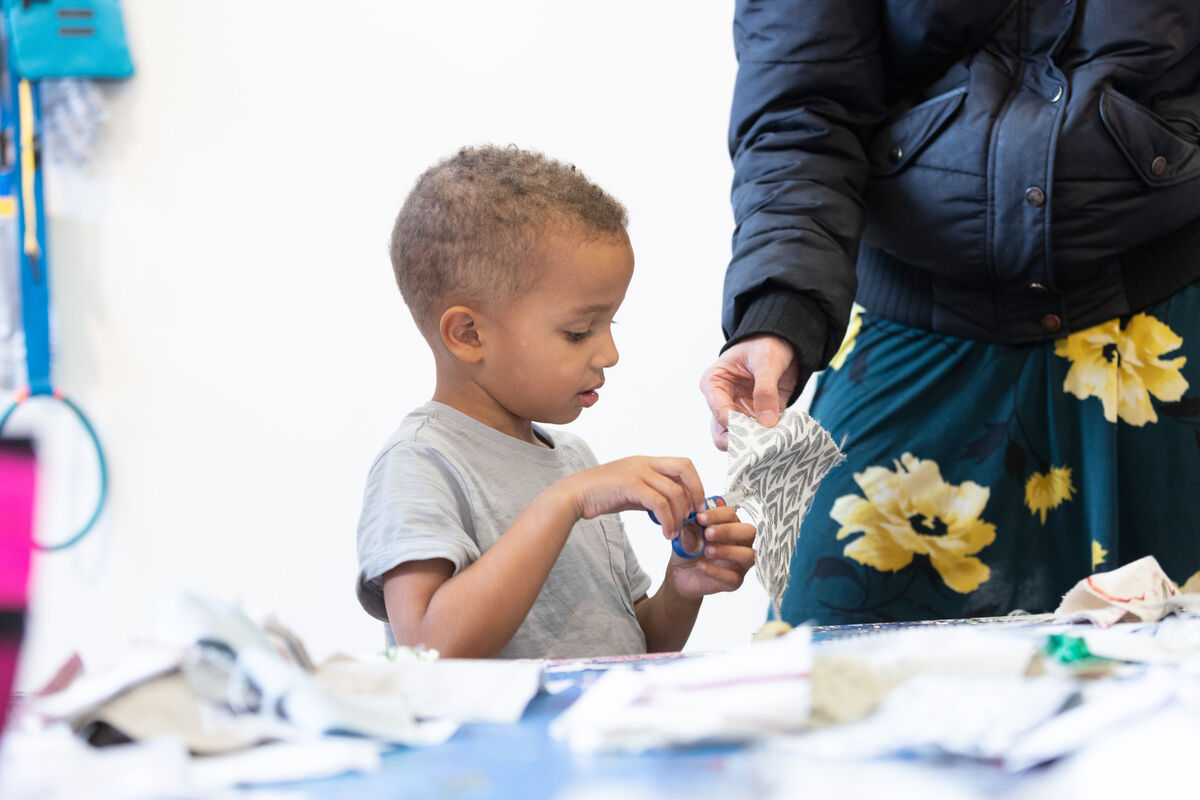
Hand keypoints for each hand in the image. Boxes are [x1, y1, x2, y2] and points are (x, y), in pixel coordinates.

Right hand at [560, 456, 704, 538]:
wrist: (574, 494)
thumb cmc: (601, 494)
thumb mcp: (631, 491)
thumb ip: (651, 495)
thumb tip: (670, 508)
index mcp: (647, 462)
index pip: (683, 464)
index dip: (696, 484)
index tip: (696, 505)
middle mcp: (645, 462)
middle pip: (685, 468)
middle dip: (696, 492)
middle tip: (695, 515)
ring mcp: (637, 472)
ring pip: (673, 492)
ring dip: (679, 516)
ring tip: (674, 533)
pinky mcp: (629, 485)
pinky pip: (659, 503)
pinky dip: (667, 520)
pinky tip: (665, 532)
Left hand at [669, 505, 755, 598]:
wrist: (680, 575)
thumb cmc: (688, 551)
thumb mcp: (684, 538)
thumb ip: (689, 529)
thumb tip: (692, 521)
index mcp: (729, 526)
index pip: (731, 515)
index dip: (716, 515)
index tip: (699, 518)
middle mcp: (740, 543)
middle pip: (749, 531)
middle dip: (728, 530)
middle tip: (708, 533)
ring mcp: (740, 563)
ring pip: (748, 555)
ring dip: (727, 551)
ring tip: (706, 551)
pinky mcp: (735, 581)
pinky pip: (733, 577)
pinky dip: (716, 572)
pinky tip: (701, 567)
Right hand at [699, 335, 802, 449]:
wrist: (784, 341)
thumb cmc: (766, 343)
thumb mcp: (766, 362)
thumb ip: (765, 390)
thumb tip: (766, 422)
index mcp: (714, 383)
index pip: (719, 412)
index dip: (735, 426)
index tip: (755, 433)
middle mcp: (722, 400)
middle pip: (722, 433)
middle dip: (741, 442)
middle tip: (761, 445)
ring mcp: (739, 410)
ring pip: (740, 438)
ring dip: (756, 442)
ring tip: (774, 442)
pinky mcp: (756, 416)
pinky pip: (759, 434)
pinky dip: (770, 438)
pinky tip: (782, 437)